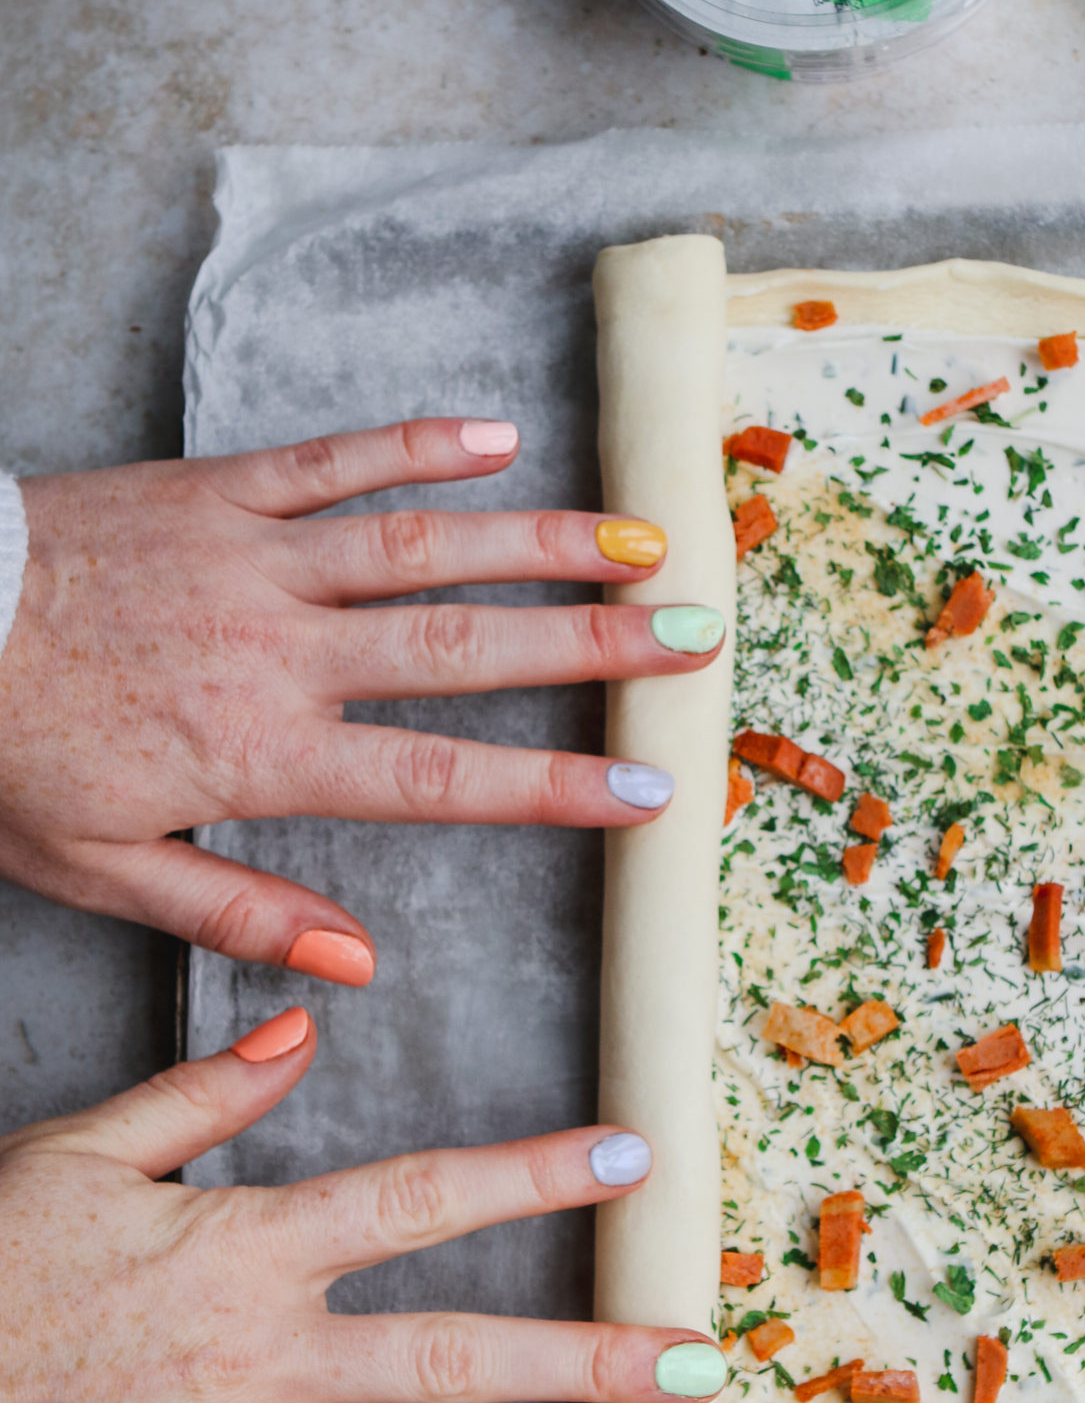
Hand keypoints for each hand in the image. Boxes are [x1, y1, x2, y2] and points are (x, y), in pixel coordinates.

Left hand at [0, 417, 723, 980]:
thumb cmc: (1, 754)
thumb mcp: (103, 870)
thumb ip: (239, 916)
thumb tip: (360, 968)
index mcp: (261, 753)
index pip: (438, 778)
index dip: (555, 786)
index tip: (651, 791)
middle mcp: (281, 650)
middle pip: (464, 647)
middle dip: (592, 644)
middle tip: (696, 634)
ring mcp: (254, 558)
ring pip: (423, 546)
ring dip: (540, 539)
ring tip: (639, 537)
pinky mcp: (217, 492)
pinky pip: (333, 462)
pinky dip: (416, 445)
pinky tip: (496, 435)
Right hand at [0, 1007, 722, 1402]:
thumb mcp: (78, 1151)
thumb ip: (202, 1094)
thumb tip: (304, 1029)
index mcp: (248, 1245)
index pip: (424, 1200)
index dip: (536, 1177)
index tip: (631, 1160)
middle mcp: (267, 1356)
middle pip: (461, 1356)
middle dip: (591, 1360)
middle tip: (697, 1369)